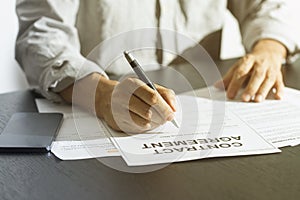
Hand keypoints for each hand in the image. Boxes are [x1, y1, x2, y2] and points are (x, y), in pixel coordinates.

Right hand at [61, 74, 176, 132]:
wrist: (108, 98)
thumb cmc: (133, 93)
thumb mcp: (148, 86)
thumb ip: (165, 94)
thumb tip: (173, 108)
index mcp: (132, 84)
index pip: (152, 97)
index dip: (165, 107)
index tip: (172, 113)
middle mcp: (123, 96)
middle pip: (149, 111)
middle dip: (162, 116)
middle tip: (167, 118)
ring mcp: (118, 109)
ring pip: (144, 121)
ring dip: (155, 122)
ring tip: (157, 119)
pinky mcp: (118, 121)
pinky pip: (138, 127)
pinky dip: (146, 126)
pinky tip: (146, 121)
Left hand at [215, 39, 286, 101]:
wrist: (269, 52)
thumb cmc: (251, 62)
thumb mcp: (239, 66)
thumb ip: (228, 77)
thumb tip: (217, 86)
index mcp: (248, 61)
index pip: (241, 72)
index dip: (235, 83)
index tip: (229, 95)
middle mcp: (260, 64)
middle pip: (256, 76)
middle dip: (250, 88)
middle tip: (244, 99)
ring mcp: (270, 70)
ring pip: (267, 80)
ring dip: (262, 90)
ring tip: (257, 100)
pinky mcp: (278, 76)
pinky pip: (280, 83)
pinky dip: (279, 90)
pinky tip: (277, 97)